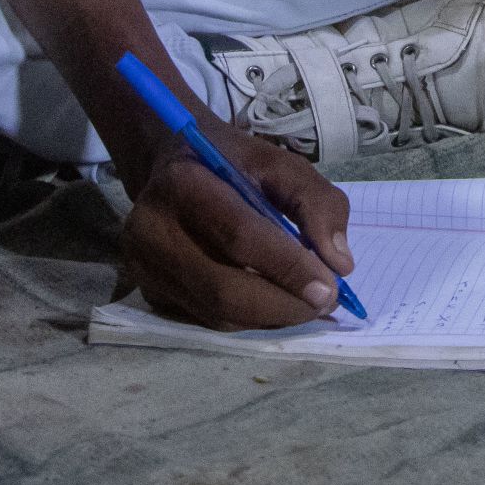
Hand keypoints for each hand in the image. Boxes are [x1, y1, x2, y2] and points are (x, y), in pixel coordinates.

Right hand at [117, 127, 358, 328]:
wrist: (172, 166)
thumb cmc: (230, 163)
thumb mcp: (279, 163)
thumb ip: (317, 202)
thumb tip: (339, 264)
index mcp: (183, 184)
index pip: (239, 236)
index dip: (288, 267)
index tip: (331, 287)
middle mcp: (152, 230)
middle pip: (224, 288)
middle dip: (283, 305)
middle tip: (325, 303)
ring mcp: (145, 268)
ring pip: (218, 314)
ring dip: (271, 318)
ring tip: (304, 304)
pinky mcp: (150, 294)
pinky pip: (208, 321)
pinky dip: (250, 320)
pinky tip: (273, 304)